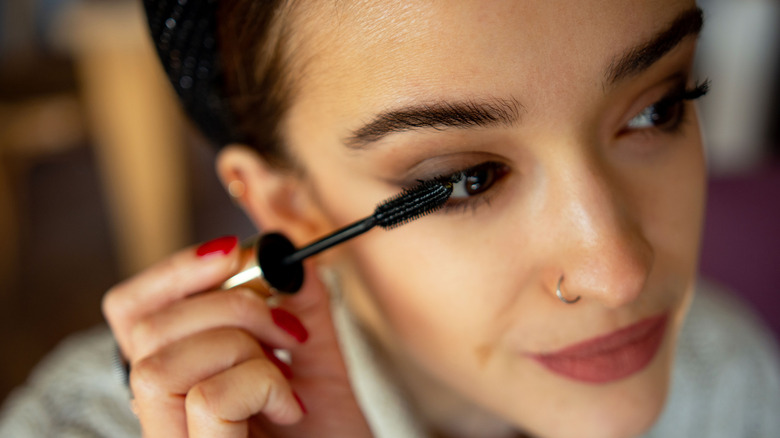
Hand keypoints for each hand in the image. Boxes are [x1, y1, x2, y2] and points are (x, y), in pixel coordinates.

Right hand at [103, 236, 372, 437]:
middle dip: (227, 305)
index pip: (130, 313)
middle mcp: (163, 415)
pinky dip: (263, 385)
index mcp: (180, 382)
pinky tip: (290, 406)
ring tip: (286, 374)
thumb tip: (289, 255)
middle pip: (143, 330)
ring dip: (243, 348)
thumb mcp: (318, 360)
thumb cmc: (328, 434)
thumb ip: (300, 307)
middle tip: (286, 328)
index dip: (172, 273)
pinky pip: (209, 398)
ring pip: (161, 364)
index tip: (230, 252)